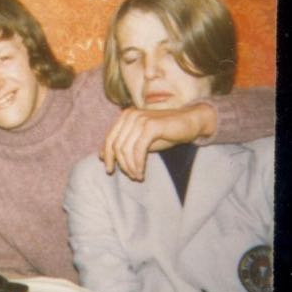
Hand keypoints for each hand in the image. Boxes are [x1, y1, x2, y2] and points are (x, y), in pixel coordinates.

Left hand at [101, 103, 215, 179]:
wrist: (190, 122)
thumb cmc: (165, 132)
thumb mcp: (140, 140)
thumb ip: (122, 145)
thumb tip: (101, 155)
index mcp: (125, 116)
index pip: (109, 138)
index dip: (108, 156)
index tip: (110, 170)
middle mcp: (130, 115)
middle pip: (116, 145)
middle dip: (121, 164)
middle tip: (130, 176)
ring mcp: (140, 119)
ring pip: (126, 149)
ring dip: (130, 166)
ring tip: (137, 176)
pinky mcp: (151, 126)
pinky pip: (138, 150)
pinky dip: (138, 164)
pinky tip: (141, 173)